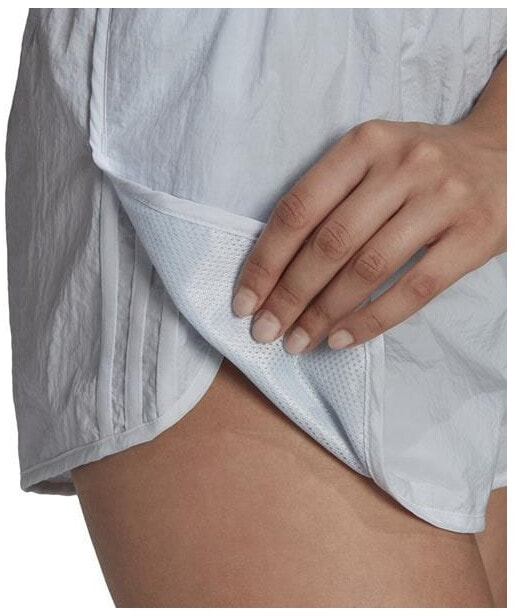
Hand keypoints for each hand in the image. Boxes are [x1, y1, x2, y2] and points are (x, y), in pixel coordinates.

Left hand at [231, 117, 505, 353]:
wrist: (506, 155)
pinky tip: (342, 339)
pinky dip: (373, 320)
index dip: (266, 260)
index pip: (300, 208)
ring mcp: (442, 198)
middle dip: (289, 295)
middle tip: (265, 331)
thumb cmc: (422, 166)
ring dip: (325, 313)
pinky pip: (415, 288)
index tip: (244, 301)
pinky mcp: (475, 234)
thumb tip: (277, 269)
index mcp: (365, 144)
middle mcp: (402, 165)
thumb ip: (330, 198)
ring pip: (368, 267)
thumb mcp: (374, 160)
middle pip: (330, 242)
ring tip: (298, 341)